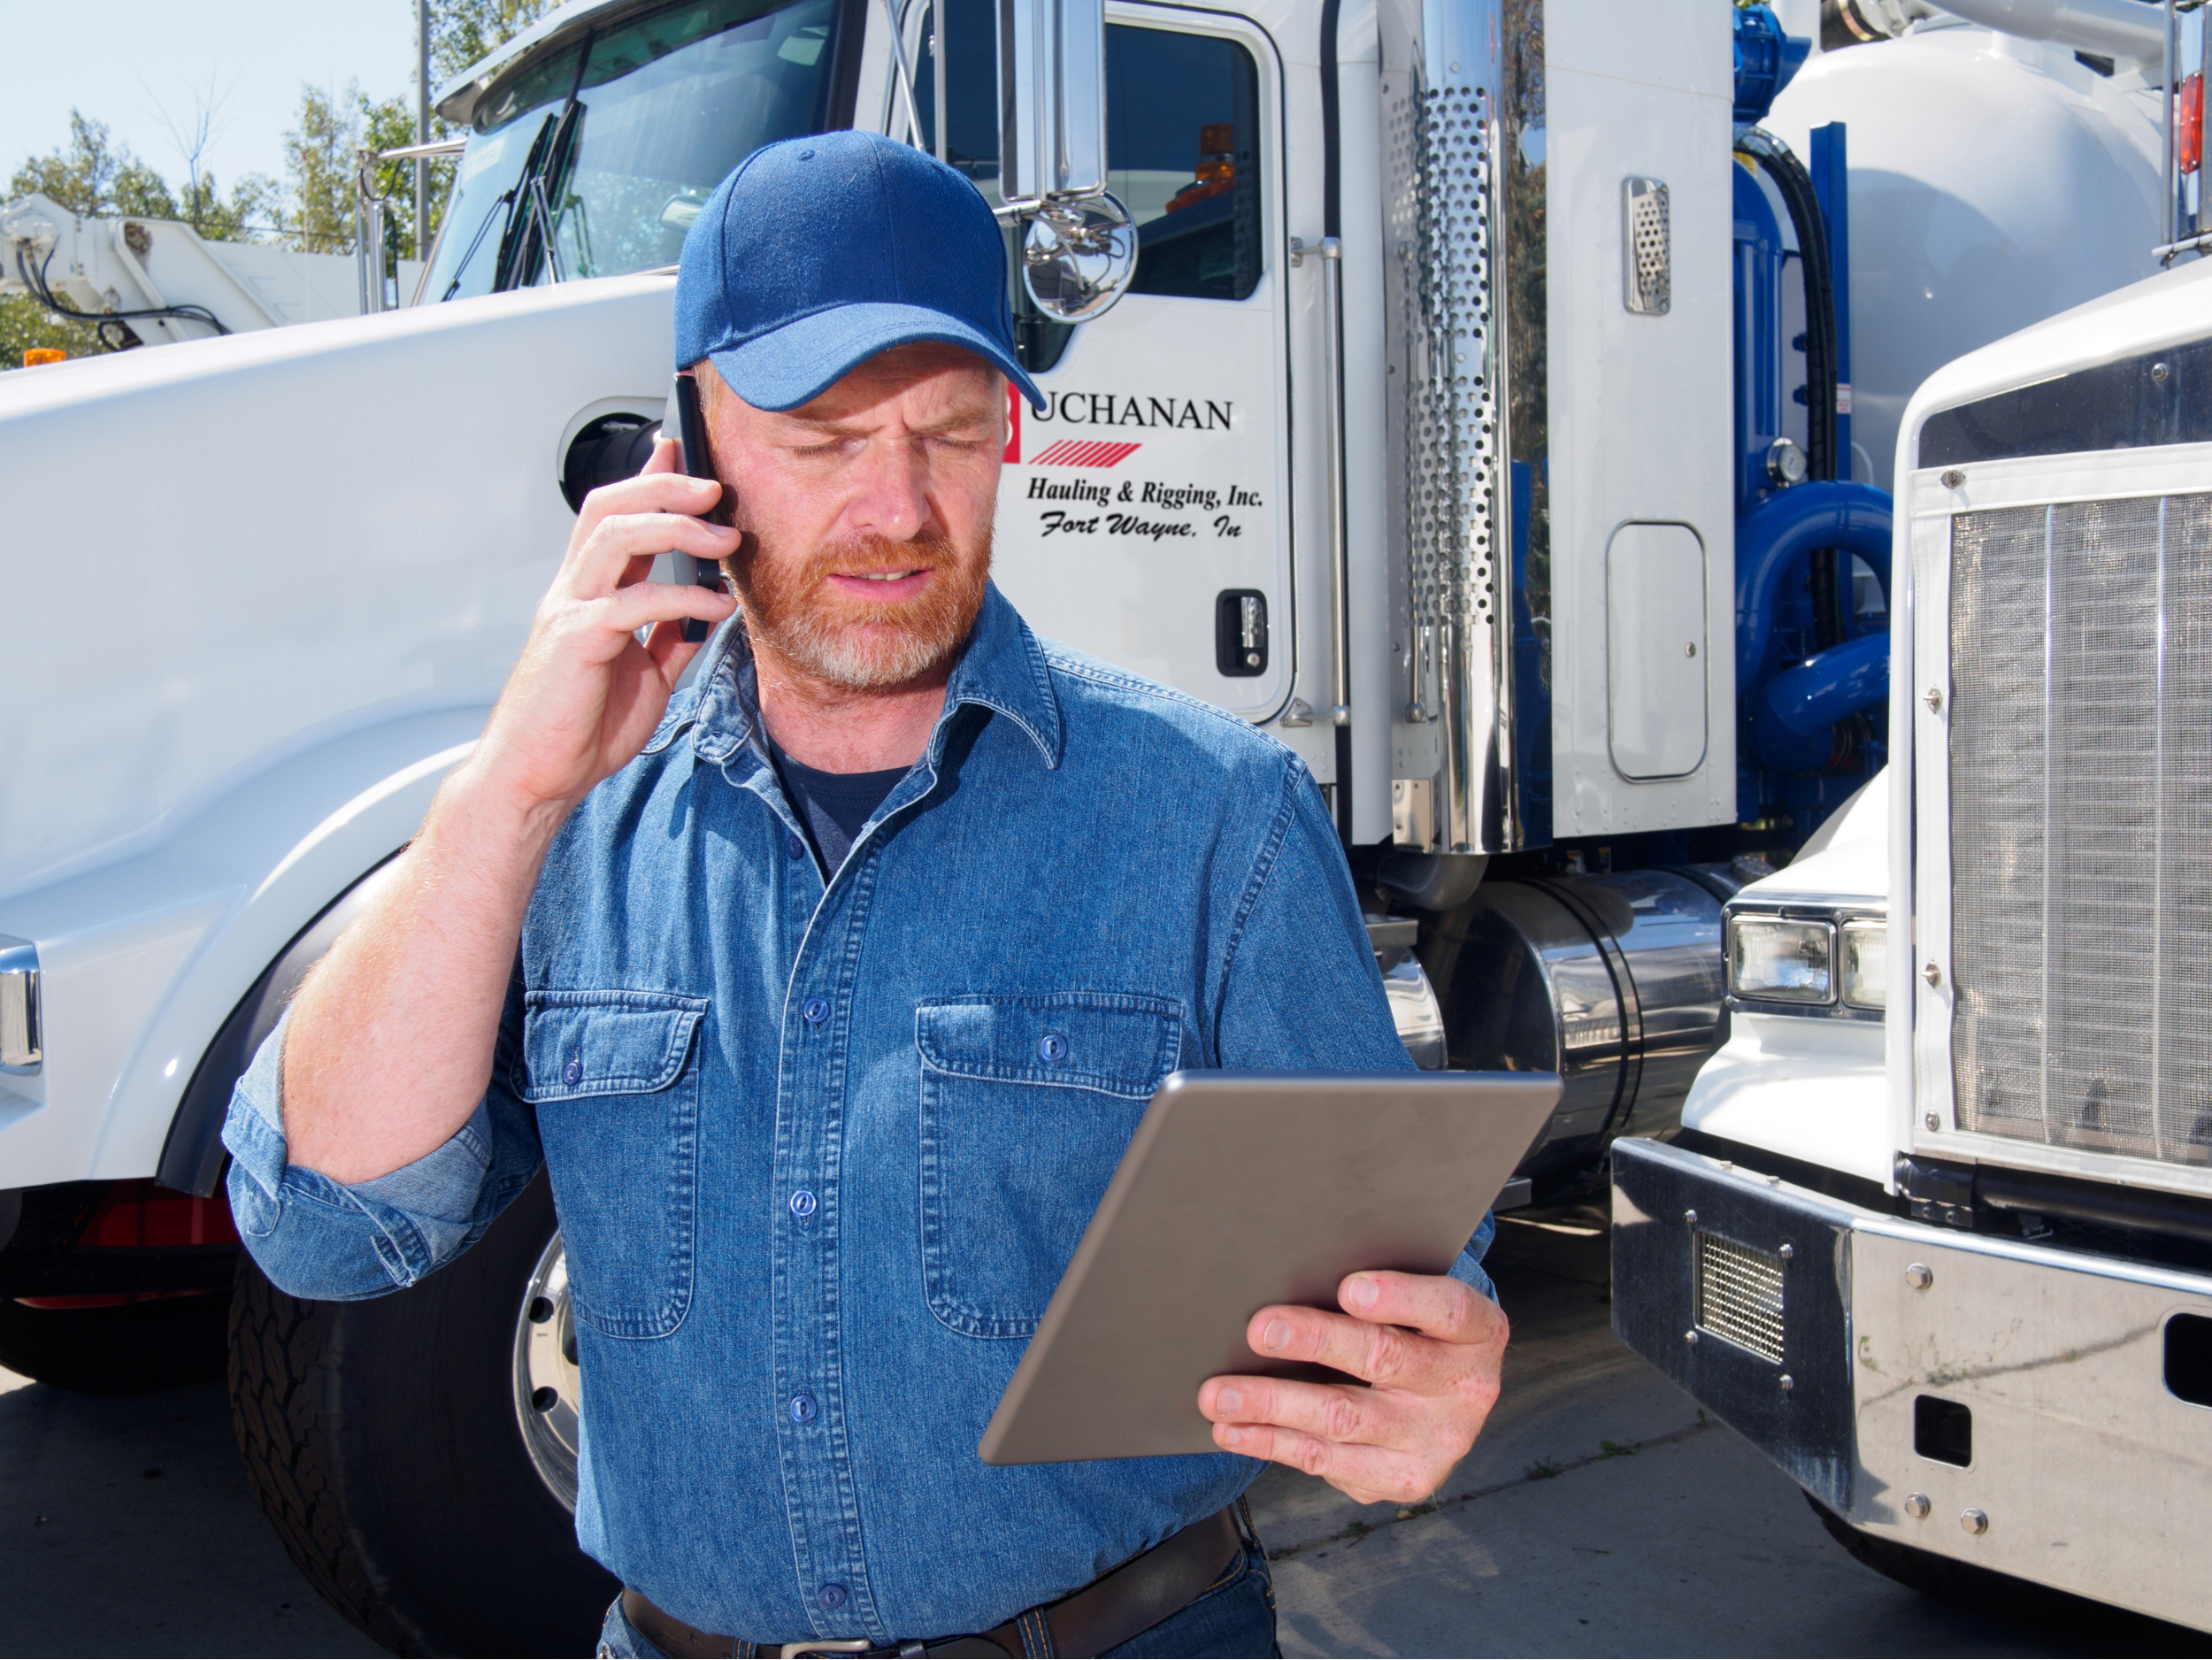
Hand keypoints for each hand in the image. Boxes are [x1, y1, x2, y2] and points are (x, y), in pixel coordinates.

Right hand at [470, 438, 739, 814]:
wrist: (538, 778)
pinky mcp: (575, 641)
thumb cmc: (580, 729)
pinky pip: (633, 601)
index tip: (681, 451)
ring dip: (676, 526)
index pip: (613, 517)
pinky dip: (682, 594)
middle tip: (716, 487)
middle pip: (608, 508)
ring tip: (725, 537)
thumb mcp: (645, 677)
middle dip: (664, 486)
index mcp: (587, 594)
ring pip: (614, 536)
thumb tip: (707, 613)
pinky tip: (716, 604)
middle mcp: (573, 592)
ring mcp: (569, 612)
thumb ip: (670, 638)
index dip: (646, 479)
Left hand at [1197, 1271, 1506, 1505]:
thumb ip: (1376, 1292)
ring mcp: (1436, 1441)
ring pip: (1344, 1418)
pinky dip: (1271, 1443)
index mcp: (1477, 1331)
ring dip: (1272, 1404)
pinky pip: (1326, 1461)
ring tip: (1219, 1394)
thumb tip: (1288, 1273)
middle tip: (1259, 1329)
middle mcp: (1466, 1388)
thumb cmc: (1414, 1332)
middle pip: (1384, 1359)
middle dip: (1315, 1341)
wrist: (1445, 1401)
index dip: (1399, 1297)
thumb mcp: (1418, 1305)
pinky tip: (1233, 1429)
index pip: (1446, 1308)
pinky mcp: (1403, 1479)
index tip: (1348, 1287)